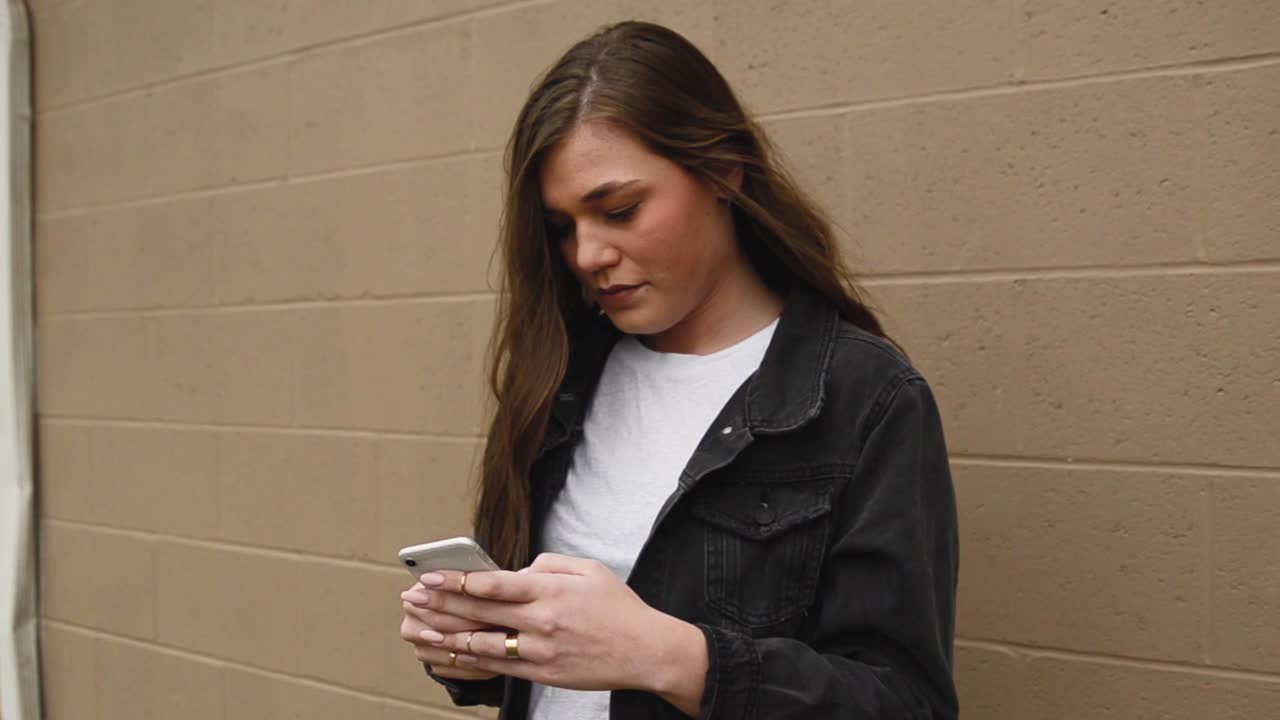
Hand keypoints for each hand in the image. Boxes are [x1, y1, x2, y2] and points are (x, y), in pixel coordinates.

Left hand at [413, 553, 706, 709]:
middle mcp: (541, 622)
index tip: (431, 576)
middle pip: (480, 613)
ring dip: (445, 636)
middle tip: (411, 597)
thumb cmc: (618, 608)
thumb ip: (549, 565)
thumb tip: (518, 570)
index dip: (458, 580)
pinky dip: (467, 662)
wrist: (645, 651)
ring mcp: (539, 652)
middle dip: (441, 604)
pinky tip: (445, 657)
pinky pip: (496, 668)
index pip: (494, 584)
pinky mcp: (541, 674)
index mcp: (551, 591)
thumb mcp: (589, 569)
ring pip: (481, 644)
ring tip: (417, 628)